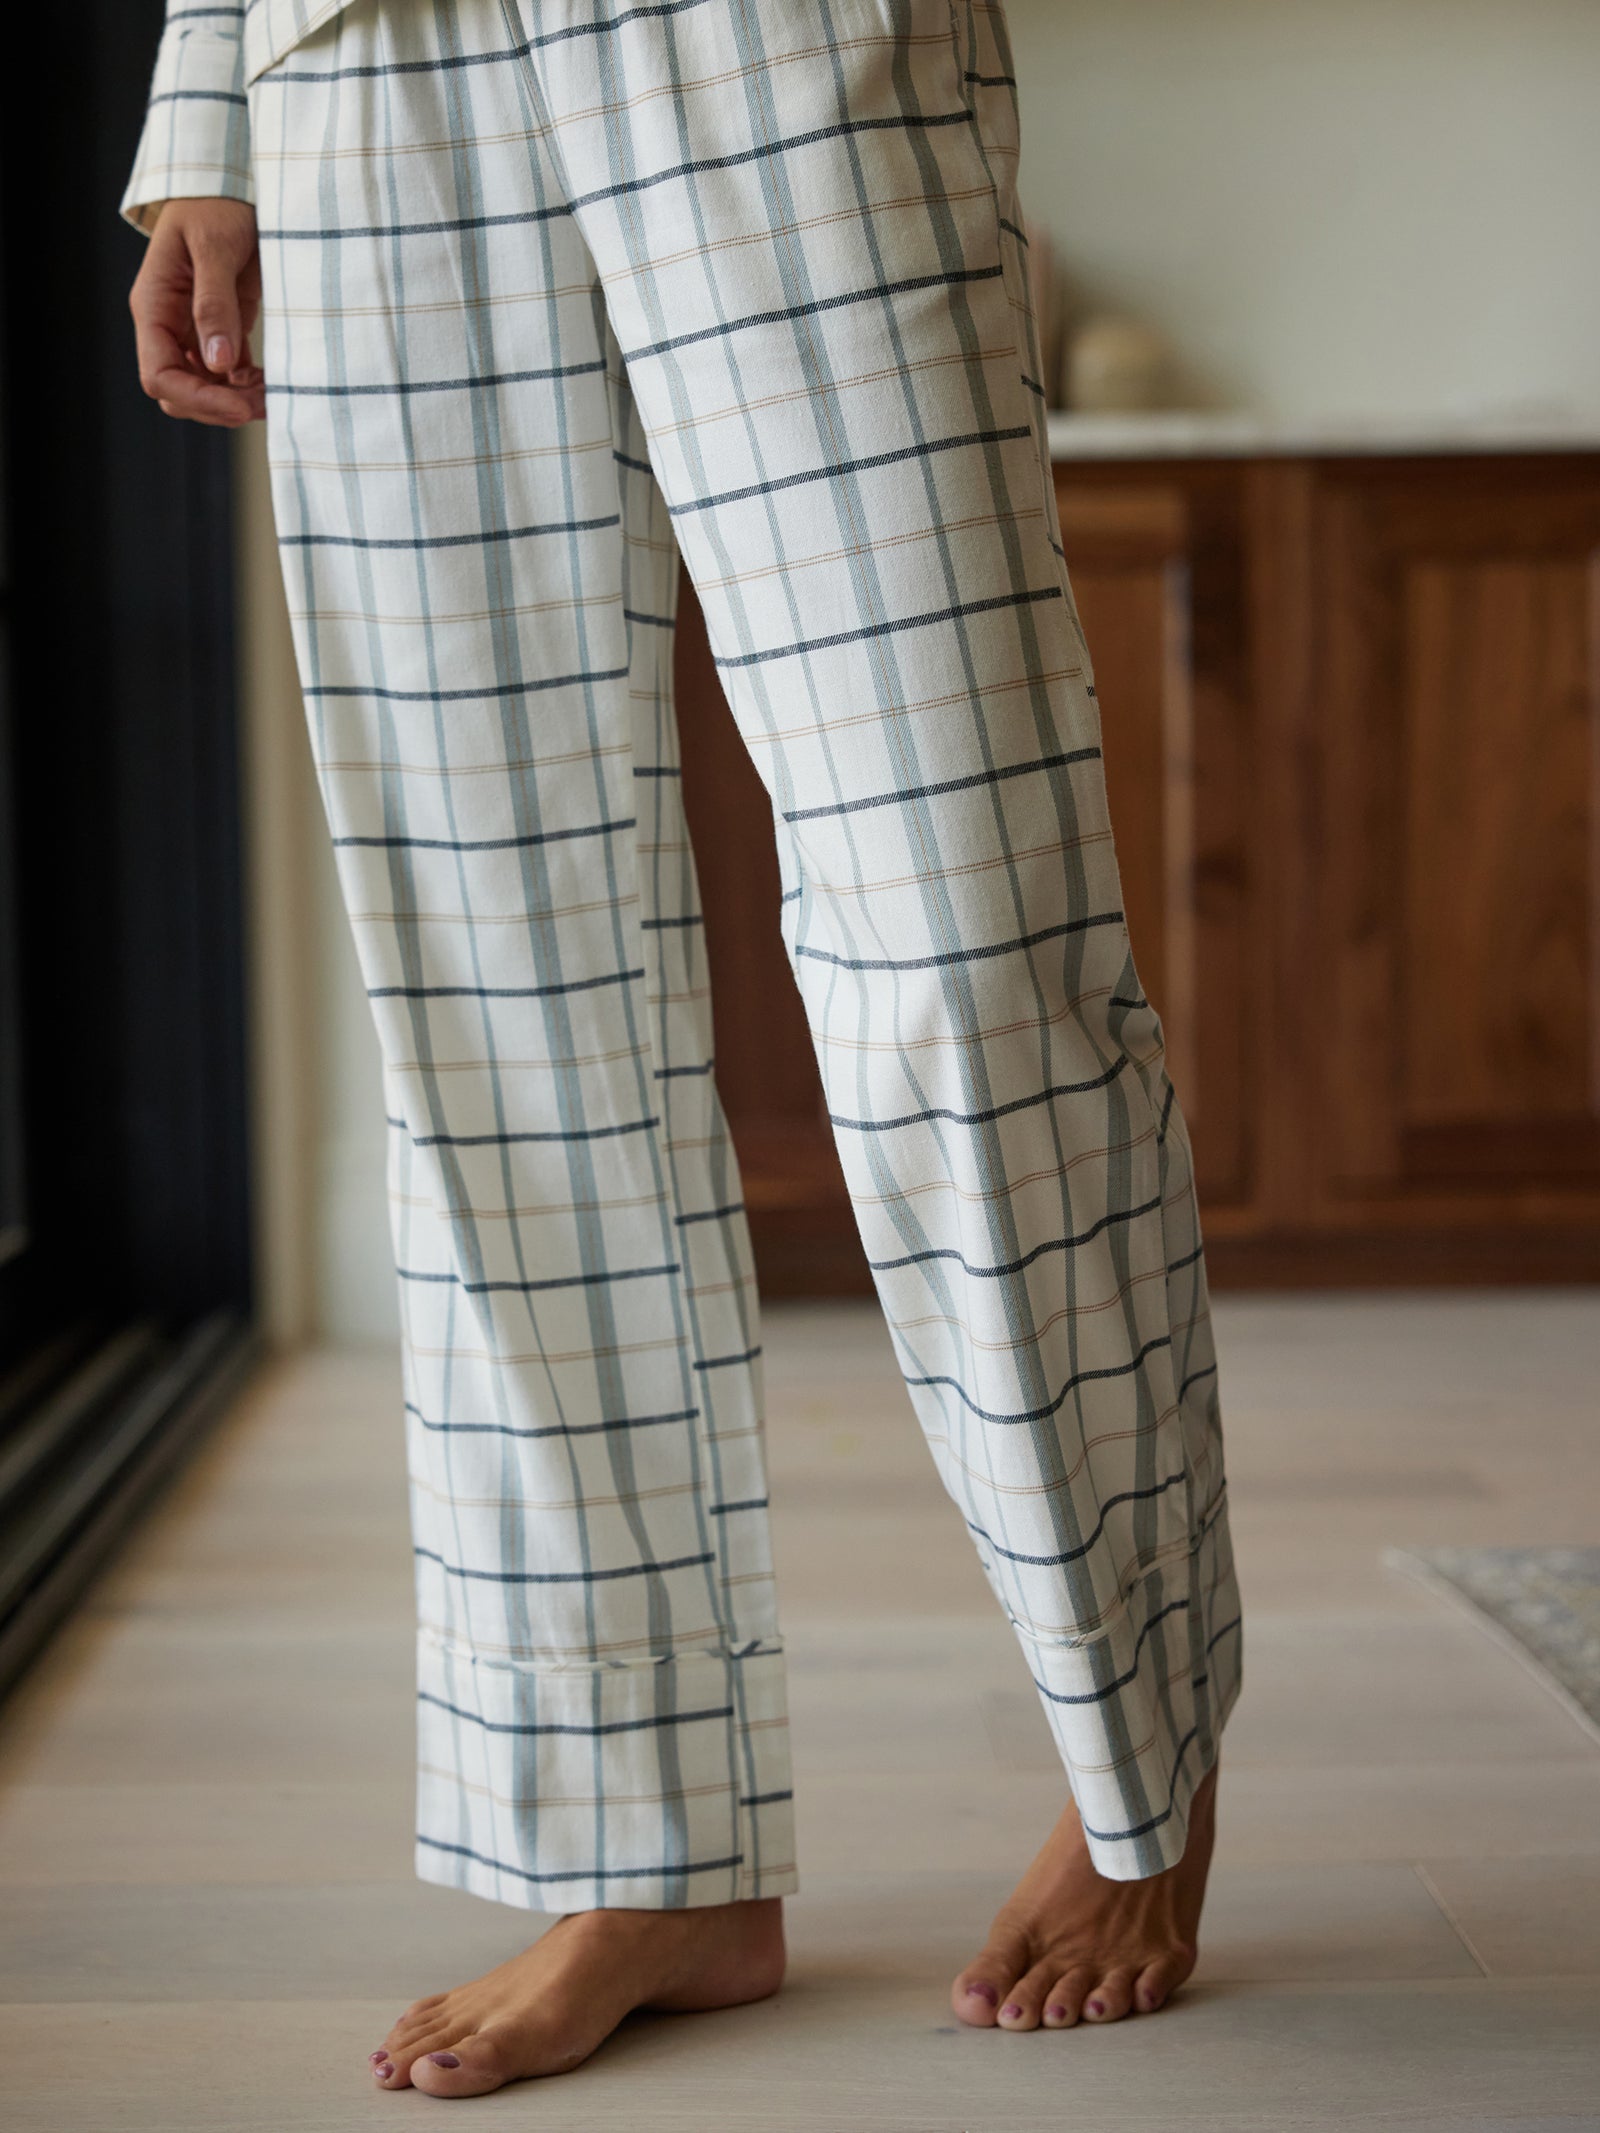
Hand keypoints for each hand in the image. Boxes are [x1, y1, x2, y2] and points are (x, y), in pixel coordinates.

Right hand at [130, 198, 264, 426]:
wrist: (234, 185)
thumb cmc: (216, 204)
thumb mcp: (215, 247)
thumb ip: (214, 303)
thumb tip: (217, 363)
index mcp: (155, 305)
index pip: (159, 375)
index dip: (197, 399)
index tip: (240, 406)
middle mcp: (169, 324)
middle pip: (179, 392)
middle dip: (218, 406)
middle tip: (263, 404)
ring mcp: (194, 330)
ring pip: (204, 388)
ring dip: (236, 401)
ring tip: (272, 396)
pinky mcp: (222, 329)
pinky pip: (227, 375)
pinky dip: (247, 386)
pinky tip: (270, 383)